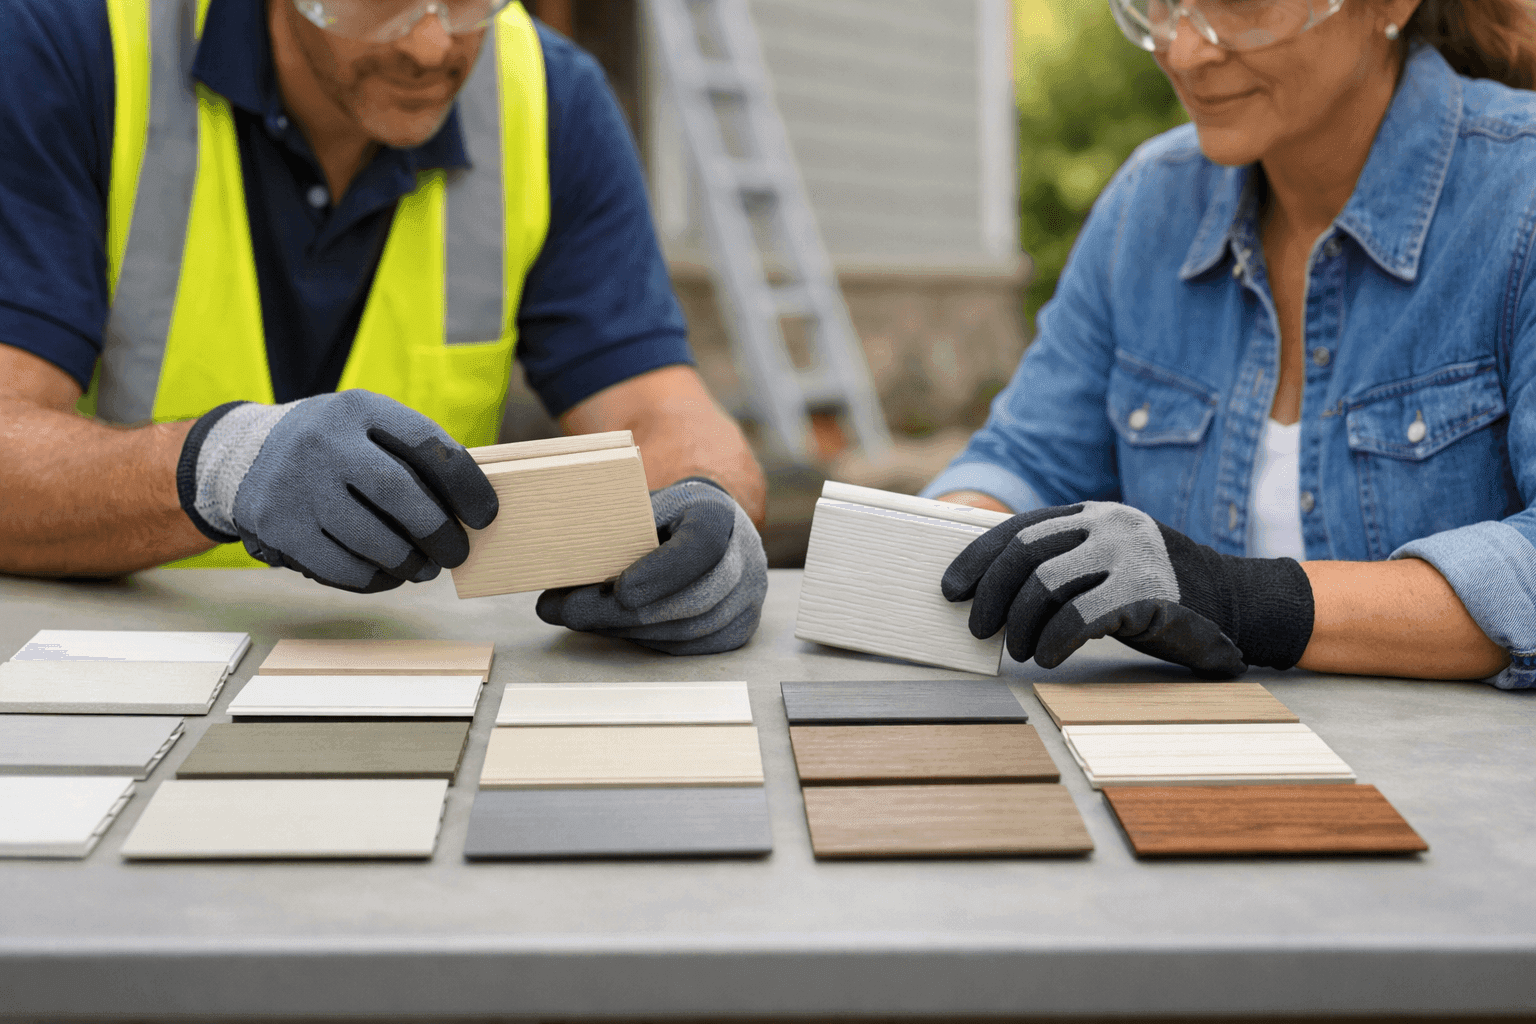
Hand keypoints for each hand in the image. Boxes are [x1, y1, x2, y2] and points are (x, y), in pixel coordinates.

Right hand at [178, 391, 497, 591]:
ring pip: (372, 539)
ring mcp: (298, 484)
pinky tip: (388, 575)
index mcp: (359, 408)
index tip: (486, 515)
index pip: (427, 444)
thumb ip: (411, 455)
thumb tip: (469, 508)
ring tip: (424, 568)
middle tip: (456, 552)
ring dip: (409, 562)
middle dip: (439, 531)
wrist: (241, 456)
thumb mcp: (364, 427)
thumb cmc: (329, 446)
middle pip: (400, 494)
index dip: (466, 485)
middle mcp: (325, 441)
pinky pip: (341, 567)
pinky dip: (374, 579)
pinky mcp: (279, 525)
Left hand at [535, 478, 766, 654]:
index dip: (661, 572)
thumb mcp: (643, 506)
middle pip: (693, 598)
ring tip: (582, 620)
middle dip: (626, 613)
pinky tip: (616, 628)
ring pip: (690, 629)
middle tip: (572, 613)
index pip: (700, 545)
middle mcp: (745, 557)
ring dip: (630, 631)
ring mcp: (748, 597)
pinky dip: (648, 641)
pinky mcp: (740, 627)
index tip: (620, 591)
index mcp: (719, 514)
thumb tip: (557, 570)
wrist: (711, 526)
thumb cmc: (666, 516)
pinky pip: (692, 646)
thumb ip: (612, 532)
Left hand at [941, 502, 1313, 675]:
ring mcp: (1129, 557)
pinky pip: (1078, 618)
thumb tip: (991, 585)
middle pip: (1023, 555)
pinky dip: (1053, 641)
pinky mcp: (1145, 594)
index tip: (950, 589)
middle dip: (991, 596)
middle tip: (979, 628)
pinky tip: (1048, 657)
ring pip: (1044, 586)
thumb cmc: (1159, 590)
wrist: (1237, 605)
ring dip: (1020, 625)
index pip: (1019, 528)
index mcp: (1094, 512)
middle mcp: (1109, 526)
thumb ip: (1064, 559)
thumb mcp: (1109, 559)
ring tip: (1021, 648)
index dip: (977, 558)